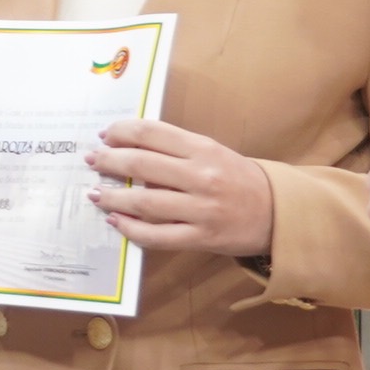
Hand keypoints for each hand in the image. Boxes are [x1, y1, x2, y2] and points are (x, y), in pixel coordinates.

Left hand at [86, 117, 274, 259]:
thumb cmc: (238, 179)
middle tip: (91, 161)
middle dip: (109, 160)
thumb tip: (129, 146)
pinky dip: (131, 229)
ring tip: (94, 194)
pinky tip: (116, 221)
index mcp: (203, 148)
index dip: (121, 132)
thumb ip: (176, 149)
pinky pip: (157, 235)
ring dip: (112, 197)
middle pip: (141, 164)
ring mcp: (201, 209)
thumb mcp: (213, 153)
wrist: (277, 213)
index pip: (152, 133)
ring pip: (144, 201)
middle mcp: (201, 176)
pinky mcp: (201, 237)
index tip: (104, 135)